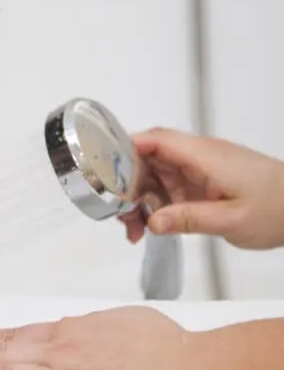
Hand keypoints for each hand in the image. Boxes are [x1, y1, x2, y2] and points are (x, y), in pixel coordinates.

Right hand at [118, 127, 283, 249]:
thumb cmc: (277, 209)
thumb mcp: (232, 220)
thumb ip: (190, 219)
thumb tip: (152, 222)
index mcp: (205, 156)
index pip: (158, 140)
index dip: (127, 147)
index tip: (103, 165)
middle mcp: (198, 158)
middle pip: (149, 159)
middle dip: (128, 184)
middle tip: (118, 213)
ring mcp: (199, 171)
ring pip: (155, 176)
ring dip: (139, 199)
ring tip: (132, 229)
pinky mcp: (201, 184)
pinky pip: (168, 189)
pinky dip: (155, 206)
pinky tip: (150, 227)